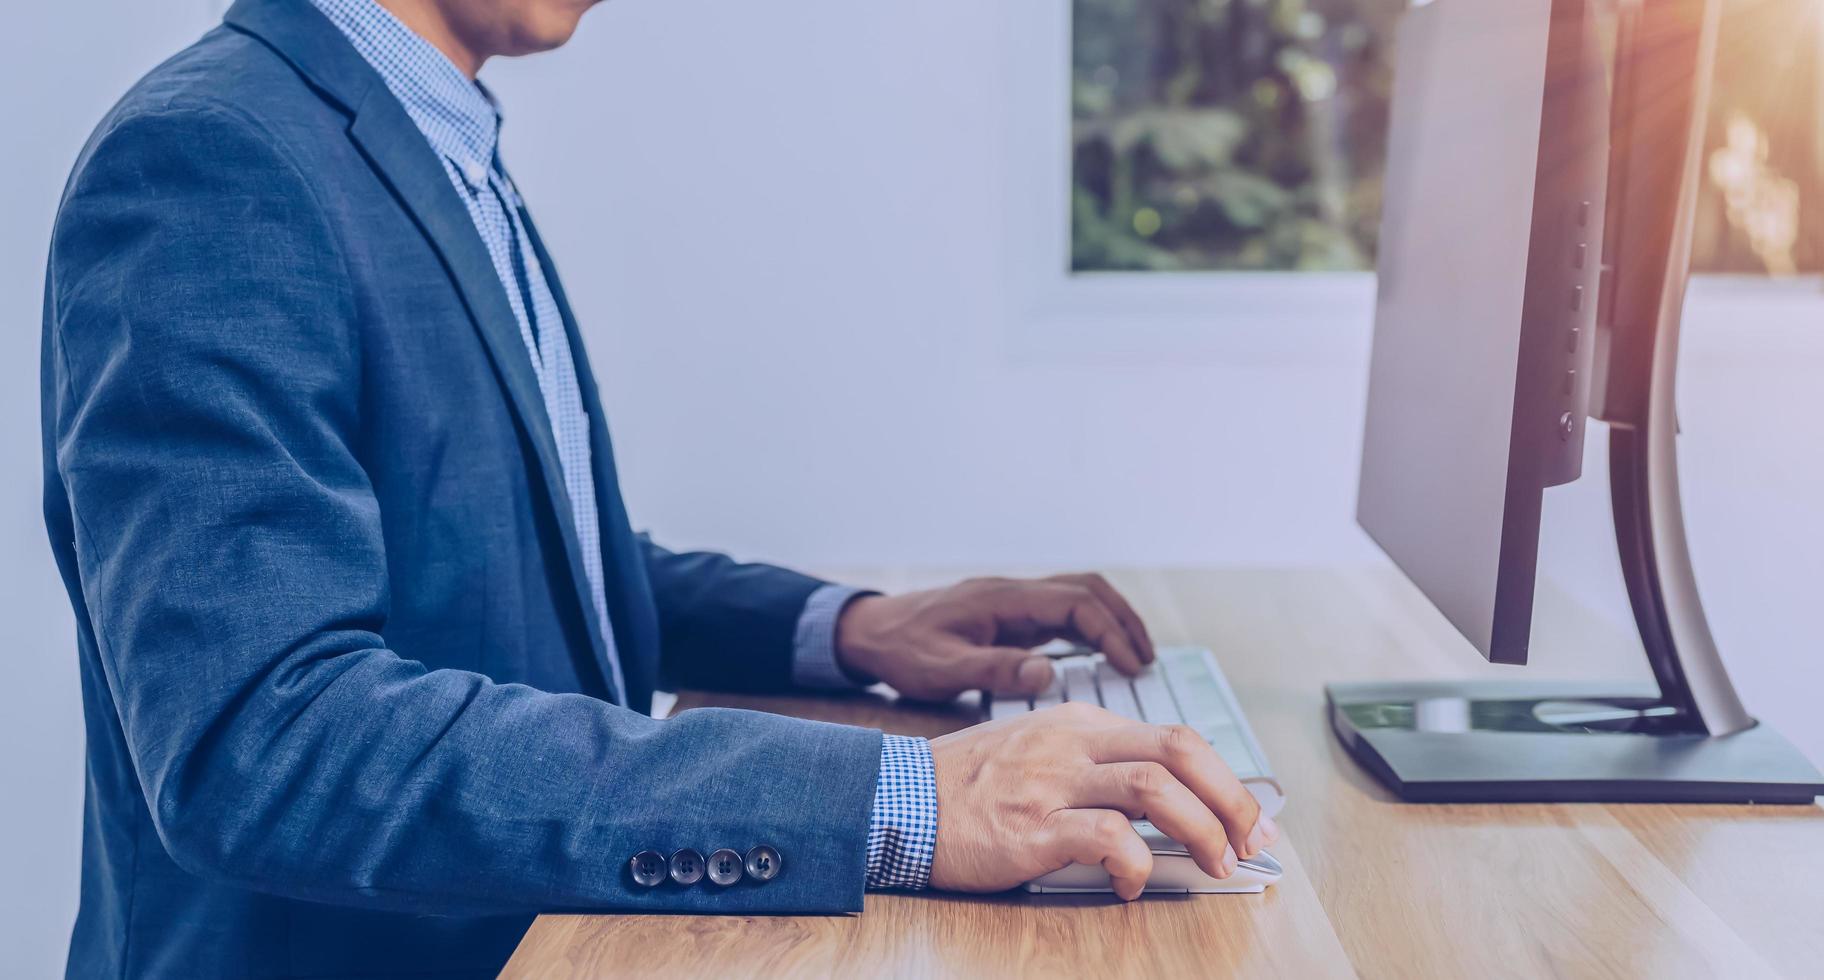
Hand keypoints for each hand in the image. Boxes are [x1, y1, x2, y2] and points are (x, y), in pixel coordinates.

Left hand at [834, 574, 1154, 700]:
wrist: (868, 633)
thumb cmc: (901, 651)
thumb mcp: (942, 669)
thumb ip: (993, 670)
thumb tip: (1048, 673)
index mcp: (1002, 600)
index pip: (1075, 603)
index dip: (1112, 632)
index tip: (1134, 665)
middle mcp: (1013, 594)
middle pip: (1086, 590)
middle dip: (1123, 620)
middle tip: (1146, 660)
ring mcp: (1011, 602)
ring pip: (1077, 597)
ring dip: (1110, 621)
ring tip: (1134, 658)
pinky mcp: (1007, 616)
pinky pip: (1060, 613)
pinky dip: (1088, 629)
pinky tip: (1098, 657)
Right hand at [927, 703, 1278, 899]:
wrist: (899, 800)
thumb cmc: (966, 785)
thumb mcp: (1035, 749)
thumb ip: (1091, 762)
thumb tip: (1162, 800)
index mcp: (1079, 724)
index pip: (1173, 737)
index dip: (1224, 778)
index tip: (1247, 816)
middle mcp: (1072, 744)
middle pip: (1179, 750)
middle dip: (1231, 796)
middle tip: (1252, 838)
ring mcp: (1052, 783)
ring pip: (1155, 790)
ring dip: (1202, 830)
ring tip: (1215, 863)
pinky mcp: (1033, 828)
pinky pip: (1108, 837)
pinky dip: (1138, 865)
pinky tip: (1134, 885)